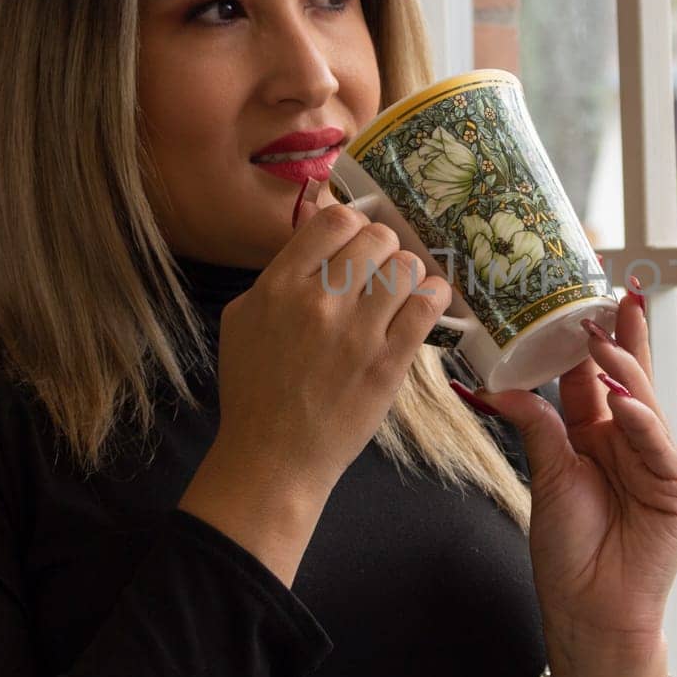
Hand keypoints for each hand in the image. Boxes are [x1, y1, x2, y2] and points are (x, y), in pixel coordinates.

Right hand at [189, 187, 452, 520]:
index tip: (354, 244)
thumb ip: (280, 273)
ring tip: (399, 291)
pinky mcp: (389, 362)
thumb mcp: (243, 318)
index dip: (352, 224)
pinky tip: (426, 302)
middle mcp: (320, 301)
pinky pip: (427, 306)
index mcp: (280, 285)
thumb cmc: (255, 388)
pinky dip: (433, 296)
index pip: (335, 219)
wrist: (273, 457)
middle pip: (377, 237)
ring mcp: (358, 332)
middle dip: (382, 249)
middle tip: (377, 272)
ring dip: (407, 273)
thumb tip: (317, 232)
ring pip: (407, 266)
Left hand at [466, 288, 676, 676]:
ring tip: (601, 338)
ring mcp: (657, 462)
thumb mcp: (546, 475)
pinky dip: (641, 422)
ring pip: (643, 402)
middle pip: (627, 376)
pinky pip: (658, 446)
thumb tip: (494, 385)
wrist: (590, 613)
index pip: (594, 373)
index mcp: (597, 434)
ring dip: (623, 370)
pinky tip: (624, 401)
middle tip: (612, 292)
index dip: (588, 335)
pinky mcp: (676, 490)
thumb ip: (534, 425)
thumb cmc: (569, 551)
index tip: (580, 293)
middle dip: (622, 334)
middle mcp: (630, 440)